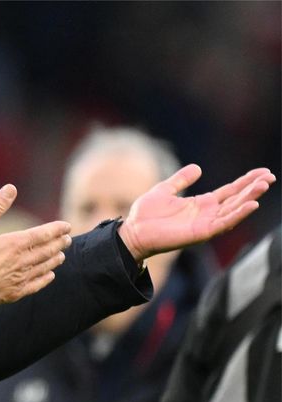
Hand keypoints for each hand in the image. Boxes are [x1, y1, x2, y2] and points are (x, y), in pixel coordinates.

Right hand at [0, 185, 71, 306]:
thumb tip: (11, 188)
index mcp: (14, 243)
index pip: (43, 234)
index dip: (56, 230)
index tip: (66, 226)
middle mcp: (22, 261)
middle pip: (47, 251)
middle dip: (59, 243)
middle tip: (68, 239)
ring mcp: (20, 278)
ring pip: (44, 267)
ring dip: (55, 260)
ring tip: (61, 255)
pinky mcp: (15, 292)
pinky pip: (36, 285)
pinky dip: (46, 279)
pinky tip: (50, 275)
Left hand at [119, 164, 275, 260]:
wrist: (133, 231)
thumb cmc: (146, 214)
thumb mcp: (165, 189)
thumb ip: (181, 179)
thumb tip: (198, 168)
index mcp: (201, 204)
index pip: (230, 191)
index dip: (246, 182)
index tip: (263, 172)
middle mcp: (207, 214)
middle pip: (237, 199)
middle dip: (253, 188)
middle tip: (270, 176)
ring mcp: (206, 224)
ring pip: (234, 210)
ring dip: (249, 198)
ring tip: (263, 186)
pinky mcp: (202, 233)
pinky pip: (224, 223)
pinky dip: (238, 214)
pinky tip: (251, 205)